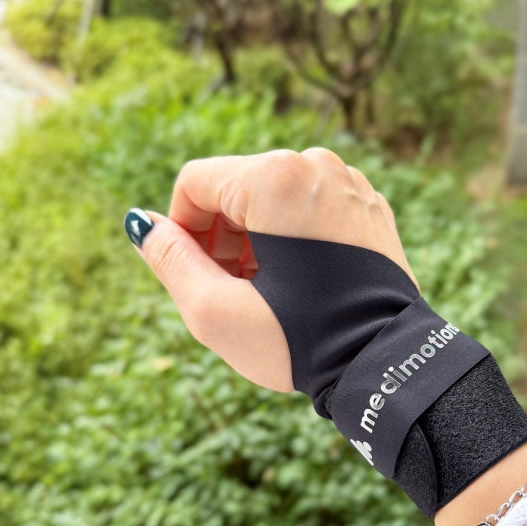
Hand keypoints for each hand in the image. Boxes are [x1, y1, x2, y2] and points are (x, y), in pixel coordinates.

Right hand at [128, 148, 415, 391]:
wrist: (385, 362)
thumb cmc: (300, 340)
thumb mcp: (215, 309)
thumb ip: (170, 259)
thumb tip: (141, 223)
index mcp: (275, 177)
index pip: (195, 184)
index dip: (181, 231)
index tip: (198, 276)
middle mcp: (315, 163)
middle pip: (235, 188)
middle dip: (221, 237)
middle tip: (234, 291)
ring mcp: (349, 181)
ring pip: (273, 197)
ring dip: (256, 238)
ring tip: (269, 290)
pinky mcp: (368, 204)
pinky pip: (311, 205)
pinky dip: (294, 236)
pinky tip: (303, 282)